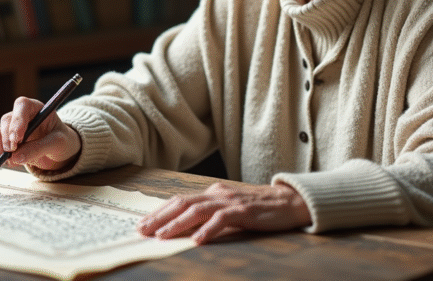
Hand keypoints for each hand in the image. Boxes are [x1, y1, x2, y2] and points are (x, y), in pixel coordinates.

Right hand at [0, 97, 81, 171]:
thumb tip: (16, 157)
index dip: (17, 120)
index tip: (17, 138)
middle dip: (7, 137)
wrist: (60, 152)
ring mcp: (12, 128)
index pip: (22, 105)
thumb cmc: (62, 141)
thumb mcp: (58, 143)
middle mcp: (22, 115)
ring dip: (0, 147)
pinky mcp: (7, 141)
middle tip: (12, 152)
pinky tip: (10, 163)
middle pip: (7, 119)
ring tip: (11, 161)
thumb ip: (40, 147)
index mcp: (37, 108)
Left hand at [137, 182, 310, 244]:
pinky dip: (208, 229)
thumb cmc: (259, 208)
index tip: (143, 224)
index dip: (160, 212)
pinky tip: (197, 240)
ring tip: (163, 236)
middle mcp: (218, 194)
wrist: (290, 202)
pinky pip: (222, 219)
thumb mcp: (230, 208)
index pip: (180, 200)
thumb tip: (185, 228)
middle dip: (160, 217)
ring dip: (177, 224)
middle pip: (183, 203)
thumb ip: (211, 214)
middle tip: (142, 230)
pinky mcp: (245, 211)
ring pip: (198, 210)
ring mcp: (231, 201)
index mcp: (212, 193)